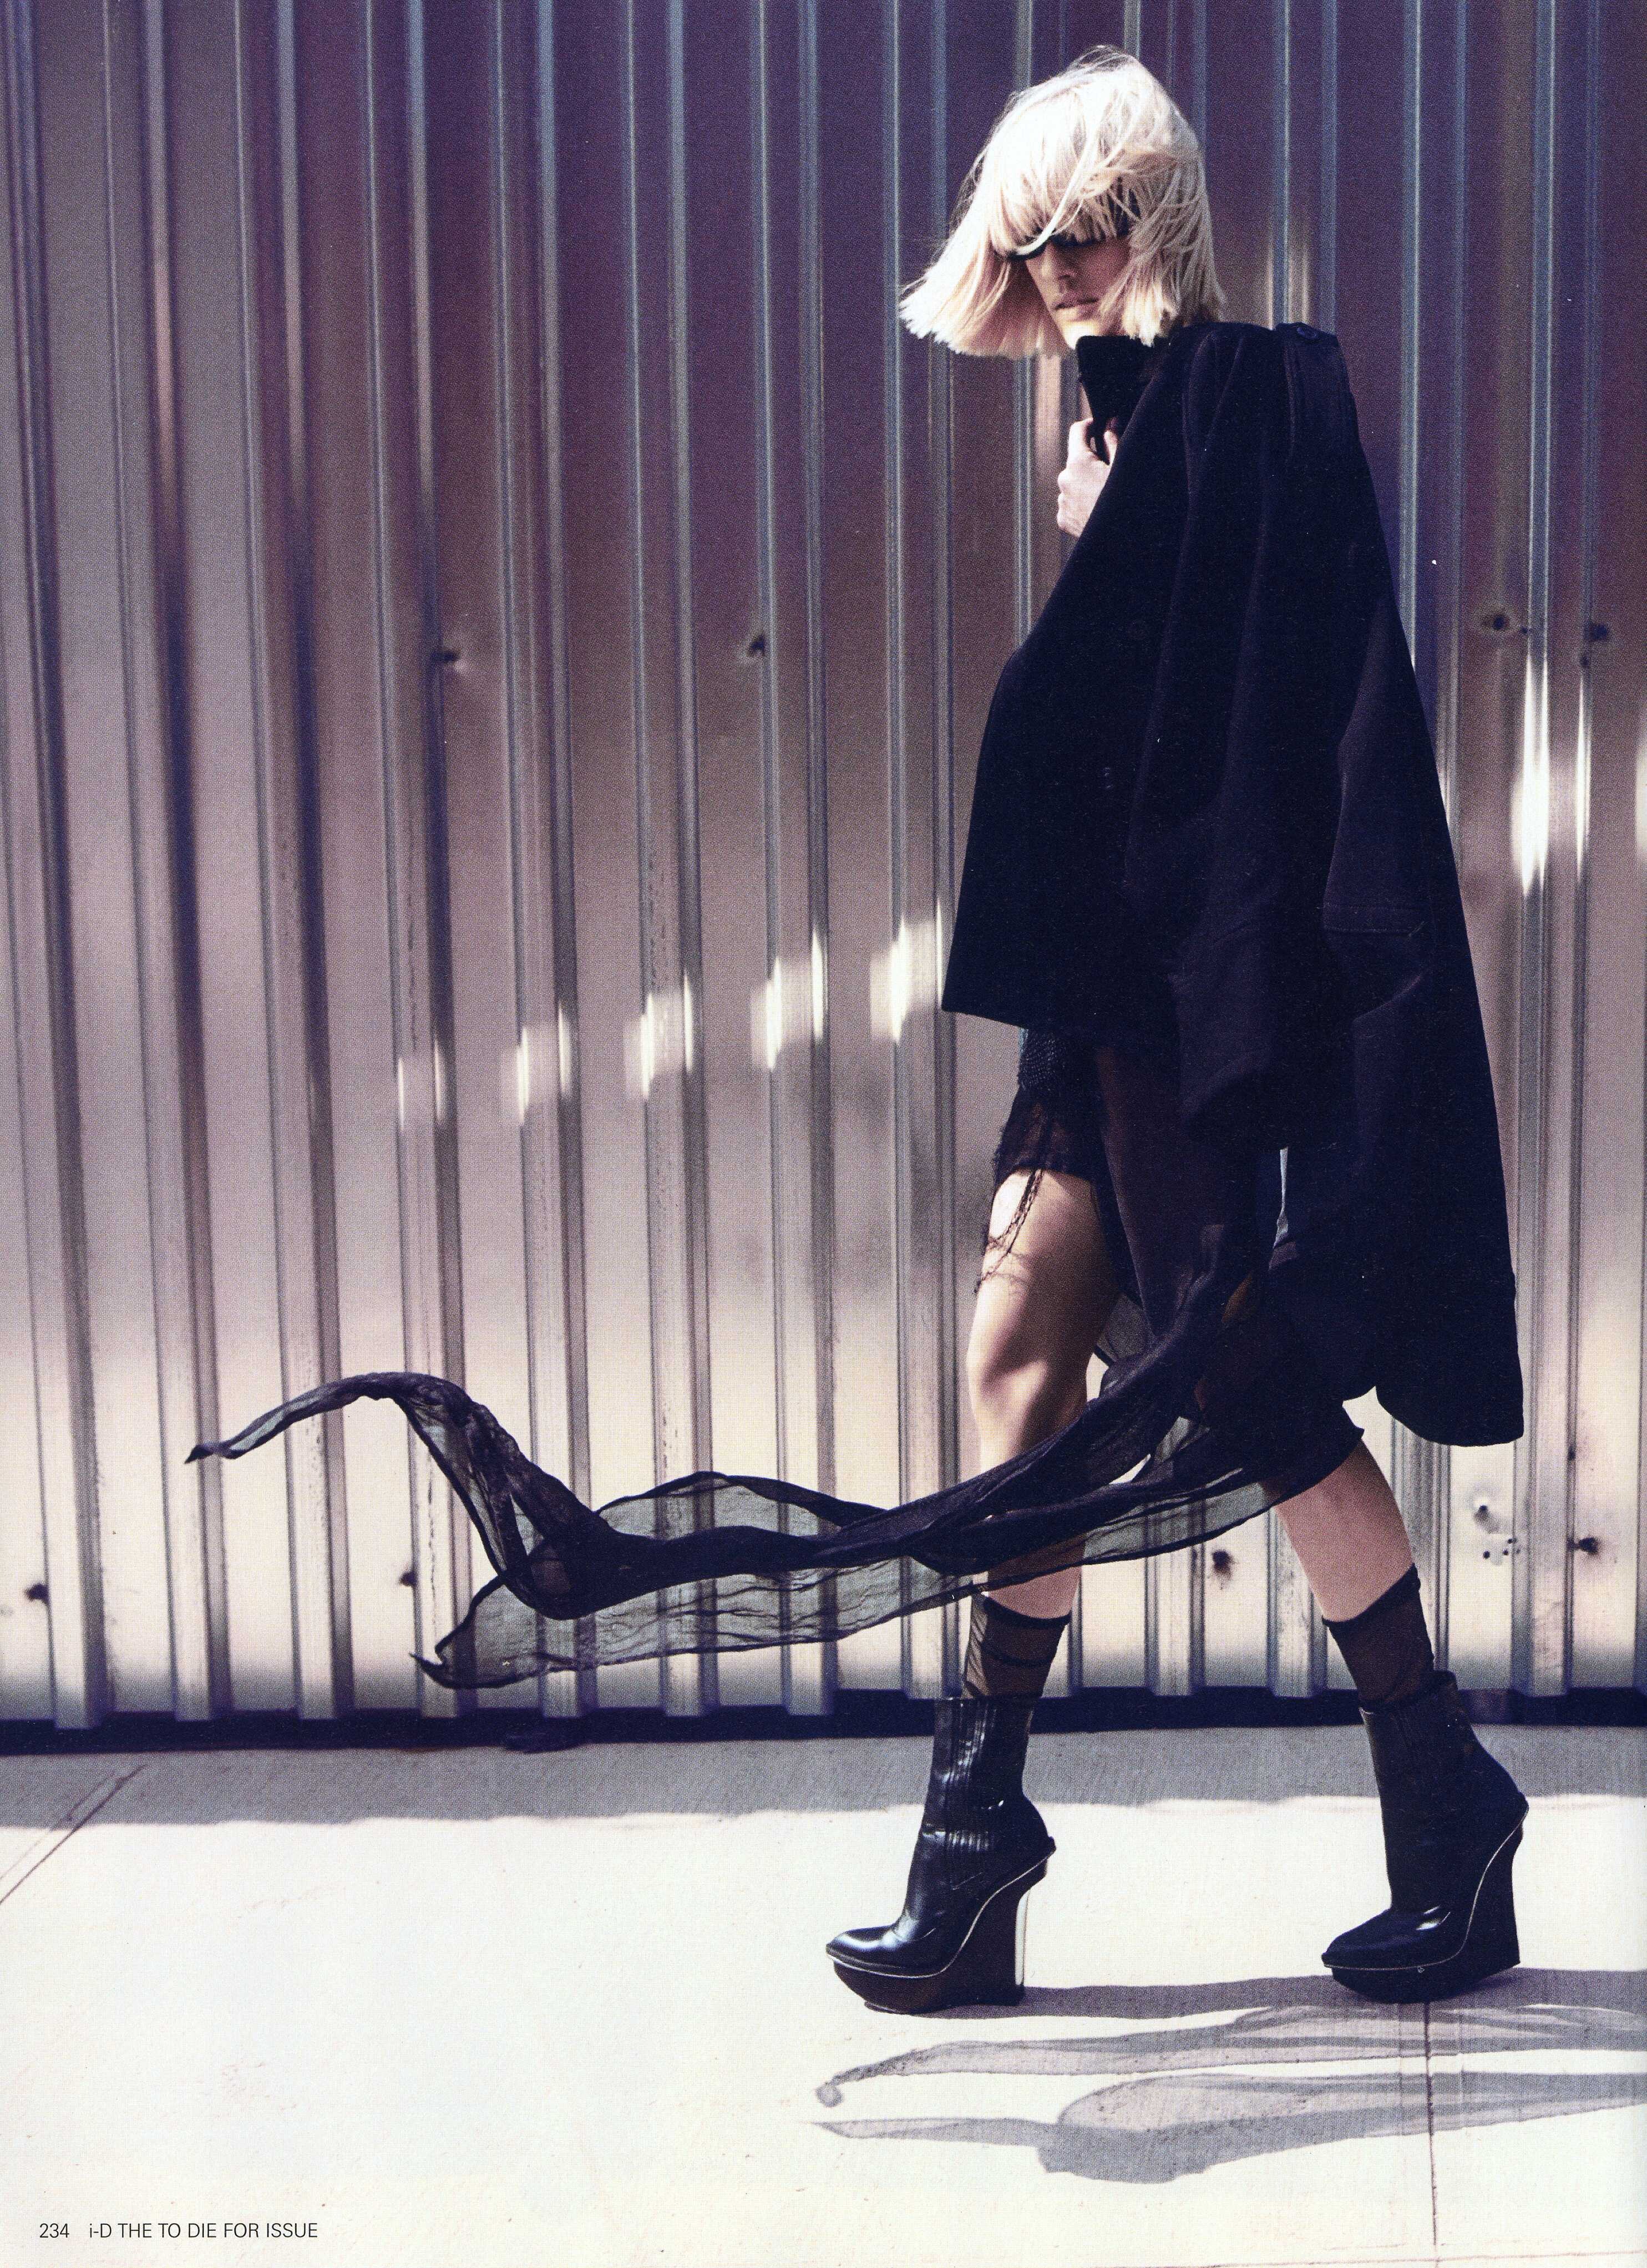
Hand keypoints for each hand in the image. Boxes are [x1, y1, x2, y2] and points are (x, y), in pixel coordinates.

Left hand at [1056, 417, 1113, 538]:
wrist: (1117, 540)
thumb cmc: (1122, 502)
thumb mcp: (1121, 468)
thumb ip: (1113, 442)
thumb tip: (1110, 424)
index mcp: (1078, 462)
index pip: (1077, 432)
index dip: (1088, 426)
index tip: (1096, 427)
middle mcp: (1064, 479)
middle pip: (1076, 462)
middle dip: (1090, 462)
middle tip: (1109, 473)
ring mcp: (1061, 501)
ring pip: (1073, 484)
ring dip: (1085, 485)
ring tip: (1104, 497)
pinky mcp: (1062, 519)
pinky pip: (1070, 505)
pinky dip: (1081, 504)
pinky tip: (1096, 510)